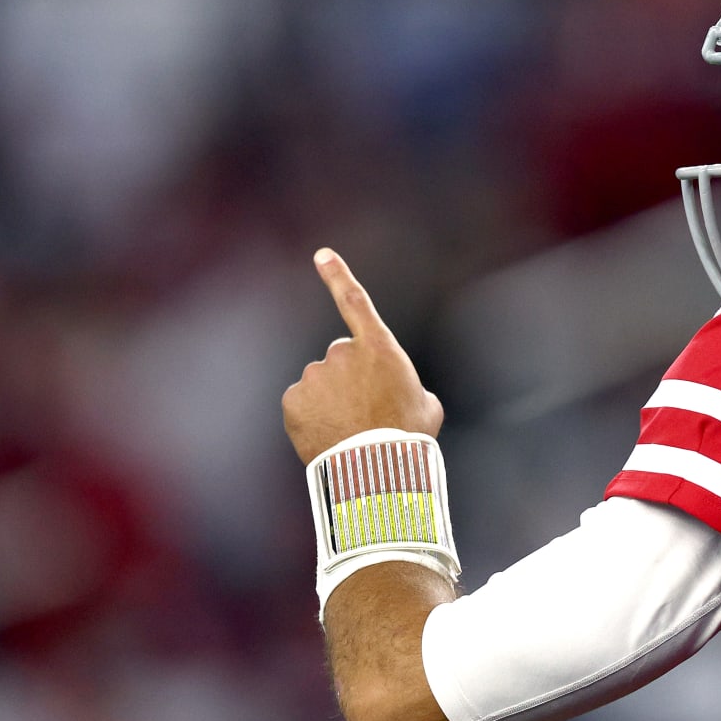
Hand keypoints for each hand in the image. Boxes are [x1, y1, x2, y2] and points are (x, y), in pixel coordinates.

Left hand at [282, 248, 443, 464]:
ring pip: (321, 384)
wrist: (376, 467)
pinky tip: (329, 435)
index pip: (354, 301)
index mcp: (379, 347)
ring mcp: (315, 375)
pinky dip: (312, 417)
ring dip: (331, 400)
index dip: (337, 275)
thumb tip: (404, 394)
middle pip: (341, 360)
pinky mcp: (294, 399)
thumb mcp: (426, 407)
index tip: (321, 254)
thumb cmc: (409, 437)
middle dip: (349, 379)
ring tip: (350, 430)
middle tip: (366, 411)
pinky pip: (302, 404)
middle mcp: (341, 353)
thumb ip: (409, 388)